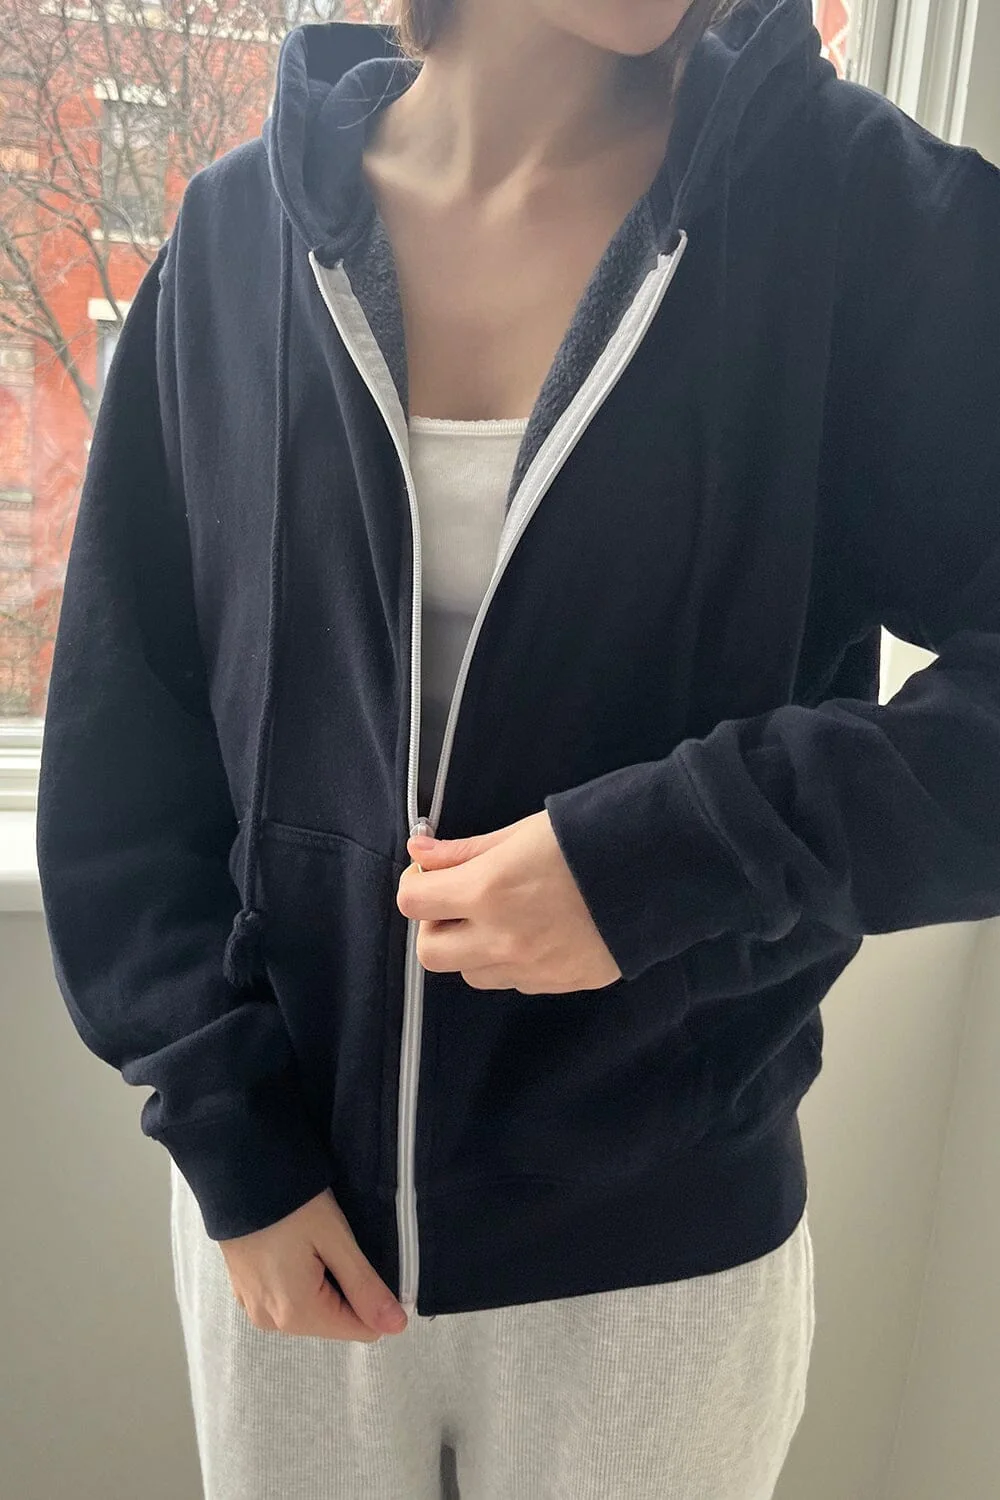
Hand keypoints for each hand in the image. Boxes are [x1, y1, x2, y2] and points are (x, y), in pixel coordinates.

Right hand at [219, 1188, 407, 1340]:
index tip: (368, 1260)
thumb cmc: (291, 1204)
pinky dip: (299, 1280)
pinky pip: (286, 1300)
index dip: (374, 1298)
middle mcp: (272, 1323)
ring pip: (311, 1311)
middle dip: (346, 1289)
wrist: (237, 1175)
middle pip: (334, 1321)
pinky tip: (295, 1248)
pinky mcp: (245, 1293)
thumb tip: (397, 1326)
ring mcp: (254, 1309)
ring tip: (315, 1244)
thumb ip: (365, 1287)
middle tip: (336, 1245)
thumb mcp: (336, 1239)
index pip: (360, 1329)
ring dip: (323, 1284)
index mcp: (297, 1315)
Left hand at [396, 809, 621, 993]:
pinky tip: (536, 932)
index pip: (412, 903)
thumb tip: (420, 853)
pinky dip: (510, 962)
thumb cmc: (590, 835)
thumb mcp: (521, 832)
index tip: (433, 875)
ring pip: (471, 974)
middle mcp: (503, 938)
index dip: (416, 886)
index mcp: (488, 890)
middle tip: (460, 902)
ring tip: (502, 918)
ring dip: (472, 949)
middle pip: (431, 954)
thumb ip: (465, 851)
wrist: (662, 867)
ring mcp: (532, 968)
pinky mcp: (562, 983)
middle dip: (436, 927)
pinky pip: (514, 982)